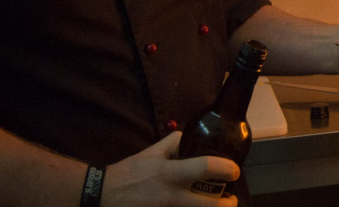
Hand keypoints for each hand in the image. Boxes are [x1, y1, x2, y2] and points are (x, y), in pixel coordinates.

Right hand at [102, 131, 239, 205]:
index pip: (204, 168)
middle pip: (208, 205)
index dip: (225, 169)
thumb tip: (190, 139)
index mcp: (169, 174)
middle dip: (227, 205)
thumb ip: (174, 143)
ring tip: (217, 205)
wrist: (103, 195)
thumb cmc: (129, 173)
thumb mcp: (152, 152)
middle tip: (232, 200)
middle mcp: (170, 196)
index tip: (235, 171)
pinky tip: (195, 206)